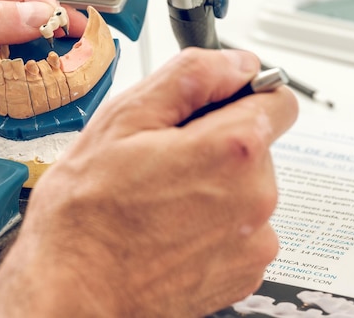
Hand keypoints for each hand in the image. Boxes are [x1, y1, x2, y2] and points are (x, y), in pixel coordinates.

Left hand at [0, 0, 86, 209]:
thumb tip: (31, 15)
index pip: (0, 4)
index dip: (36, 8)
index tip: (66, 20)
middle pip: (12, 50)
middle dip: (46, 52)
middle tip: (78, 59)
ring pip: (10, 92)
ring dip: (38, 93)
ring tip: (67, 93)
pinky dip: (19, 132)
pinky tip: (35, 128)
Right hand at [0, 48, 297, 316]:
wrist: (74, 292)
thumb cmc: (86, 215)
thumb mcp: (123, 121)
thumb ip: (190, 77)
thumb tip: (235, 62)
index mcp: (231, 151)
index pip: (278, 98)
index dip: (242, 91)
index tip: (214, 101)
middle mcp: (255, 197)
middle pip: (257, 143)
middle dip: (216, 139)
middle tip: (162, 155)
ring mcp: (253, 240)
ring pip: (246, 185)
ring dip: (213, 181)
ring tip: (159, 196)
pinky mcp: (243, 271)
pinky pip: (241, 225)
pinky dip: (214, 219)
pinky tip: (169, 225)